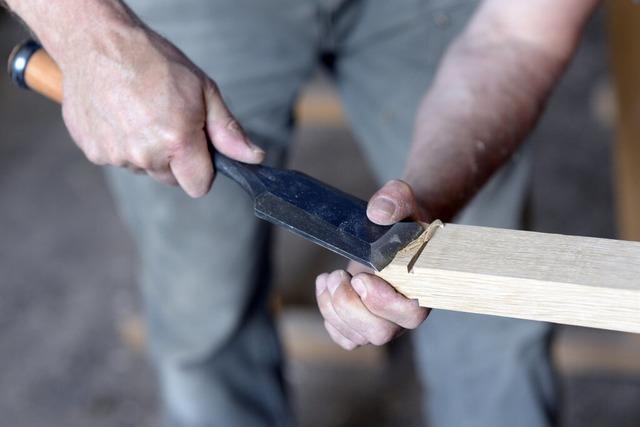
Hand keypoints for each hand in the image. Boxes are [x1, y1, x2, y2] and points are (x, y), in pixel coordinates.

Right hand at [60, 25, 263, 196]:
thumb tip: (254, 157)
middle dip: (176, 159)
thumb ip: (227, 130)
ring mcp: (117, 156)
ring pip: (145, 169)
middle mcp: (146, 155)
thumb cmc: (152, 60)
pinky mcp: (94, 152)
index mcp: (177, 142)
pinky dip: (123, 143)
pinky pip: (120, 158)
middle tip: (169, 121)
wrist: (95, 41)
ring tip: (141, 112)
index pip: (199, 186)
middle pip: (172, 179)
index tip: (199, 148)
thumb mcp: (202, 89)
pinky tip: (121, 114)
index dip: (203, 169)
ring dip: (148, 150)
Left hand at [315, 180, 429, 349]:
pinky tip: (326, 290)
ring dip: (334, 308)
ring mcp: (385, 322)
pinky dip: (330, 317)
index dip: (383, 302)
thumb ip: (395, 200)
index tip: (361, 277)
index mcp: (422, 288)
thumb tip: (377, 212)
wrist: (398, 231)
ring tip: (329, 278)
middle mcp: (405, 313)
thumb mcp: (402, 199)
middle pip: (379, 333)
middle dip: (349, 305)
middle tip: (337, 276)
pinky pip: (345, 338)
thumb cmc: (404, 219)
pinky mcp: (364, 324)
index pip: (410, 314)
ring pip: (358, 337)